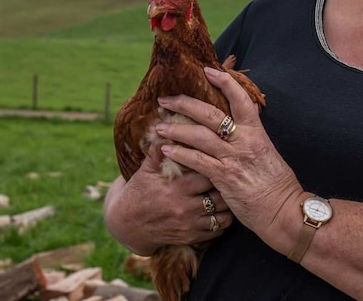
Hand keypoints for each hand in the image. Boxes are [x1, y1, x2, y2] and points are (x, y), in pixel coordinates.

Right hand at [103, 141, 234, 255]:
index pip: (209, 172)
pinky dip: (224, 221)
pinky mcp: (190, 237)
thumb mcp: (146, 169)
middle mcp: (185, 206)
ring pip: (222, 214)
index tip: (226, 159)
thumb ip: (158, 150)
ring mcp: (189, 224)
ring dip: (229, 204)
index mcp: (177, 186)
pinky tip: (226, 210)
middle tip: (235, 176)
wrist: (127, 224)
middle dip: (228, 185)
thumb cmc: (139, 191)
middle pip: (220, 194)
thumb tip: (163, 125)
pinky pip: (217, 231)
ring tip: (232, 192)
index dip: (220, 165)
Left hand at [155, 67, 303, 251]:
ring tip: (159, 126)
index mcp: (257, 132)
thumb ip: (252, 138)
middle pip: (211, 114)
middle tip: (166, 100)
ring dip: (176, 129)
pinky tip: (165, 150)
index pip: (241, 99)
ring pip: (199, 135)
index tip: (208, 71)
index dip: (225, 82)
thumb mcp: (268, 153)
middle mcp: (244, 141)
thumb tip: (240, 125)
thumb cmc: (277, 185)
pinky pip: (196, 160)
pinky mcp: (224, 177)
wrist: (284, 210)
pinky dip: (179, 153)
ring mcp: (233, 158)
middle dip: (185, 104)